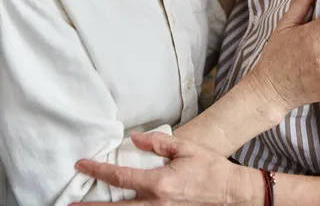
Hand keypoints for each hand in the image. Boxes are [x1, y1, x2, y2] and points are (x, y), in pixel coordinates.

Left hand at [73, 131, 263, 205]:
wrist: (231, 192)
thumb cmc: (210, 167)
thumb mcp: (185, 147)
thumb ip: (158, 142)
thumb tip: (134, 138)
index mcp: (159, 183)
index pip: (121, 176)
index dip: (98, 170)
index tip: (82, 164)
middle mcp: (157, 203)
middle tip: (72, 204)